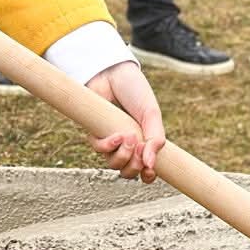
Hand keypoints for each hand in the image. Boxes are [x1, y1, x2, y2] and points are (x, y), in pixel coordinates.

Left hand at [86, 60, 164, 180]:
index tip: (150, 173)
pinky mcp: (95, 134)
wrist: (113, 73)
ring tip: (130, 137)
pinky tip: (118, 135)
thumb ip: (155, 139)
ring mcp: (111, 141)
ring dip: (123, 156)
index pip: (146, 169)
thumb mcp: (151, 115)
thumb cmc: (135, 91)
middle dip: (134, 167)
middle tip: (140, 151)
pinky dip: (109, 146)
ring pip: (113, 164)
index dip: (148, 177)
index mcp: (145, 141)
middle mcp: (128, 145)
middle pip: (128, 172)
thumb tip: (151, 165)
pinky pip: (99, 150)